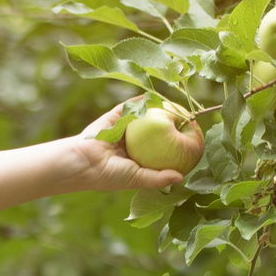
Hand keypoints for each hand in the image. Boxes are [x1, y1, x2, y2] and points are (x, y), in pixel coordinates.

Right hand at [70, 101, 186, 191]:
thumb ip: (158, 178)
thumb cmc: (109, 175)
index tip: (193, 139)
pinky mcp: (114, 116)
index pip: (161, 150)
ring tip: (177, 103)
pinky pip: (130, 106)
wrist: (83, 162)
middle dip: (171, 124)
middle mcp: (132, 143)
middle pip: (156, 131)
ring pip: (145, 117)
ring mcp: (123, 128)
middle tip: (190, 118)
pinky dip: (142, 100)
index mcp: (138, 159)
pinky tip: (156, 96)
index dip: (176, 145)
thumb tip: (182, 177)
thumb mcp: (137, 179)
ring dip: (159, 109)